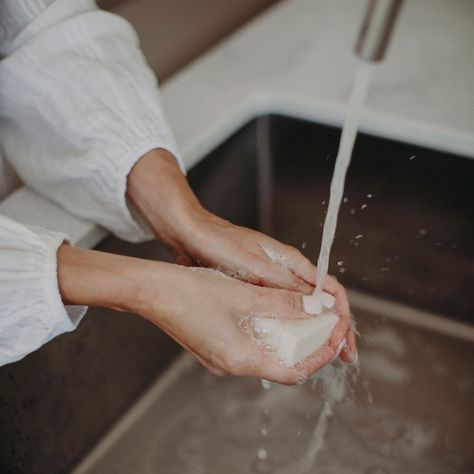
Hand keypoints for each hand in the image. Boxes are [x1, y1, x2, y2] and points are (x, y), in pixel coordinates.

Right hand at [58, 246, 355, 382]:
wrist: (152, 292)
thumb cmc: (190, 293)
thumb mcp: (243, 295)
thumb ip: (282, 303)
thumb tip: (315, 306)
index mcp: (241, 360)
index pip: (294, 371)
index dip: (319, 355)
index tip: (334, 336)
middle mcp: (232, 365)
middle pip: (282, 363)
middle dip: (307, 344)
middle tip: (323, 323)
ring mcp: (222, 357)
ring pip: (267, 353)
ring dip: (288, 337)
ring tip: (304, 316)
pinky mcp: (215, 346)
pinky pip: (251, 345)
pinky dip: (269, 332)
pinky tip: (274, 313)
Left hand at [127, 149, 356, 361]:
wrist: (190, 234)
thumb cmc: (220, 244)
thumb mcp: (256, 267)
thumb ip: (287, 286)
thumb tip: (320, 304)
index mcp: (291, 263)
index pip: (330, 289)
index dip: (342, 315)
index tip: (344, 339)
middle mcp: (284, 272)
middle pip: (318, 302)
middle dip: (332, 329)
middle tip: (340, 356)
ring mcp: (268, 282)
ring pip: (299, 309)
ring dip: (312, 331)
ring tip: (319, 355)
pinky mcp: (253, 290)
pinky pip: (277, 312)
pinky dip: (288, 328)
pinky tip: (286, 345)